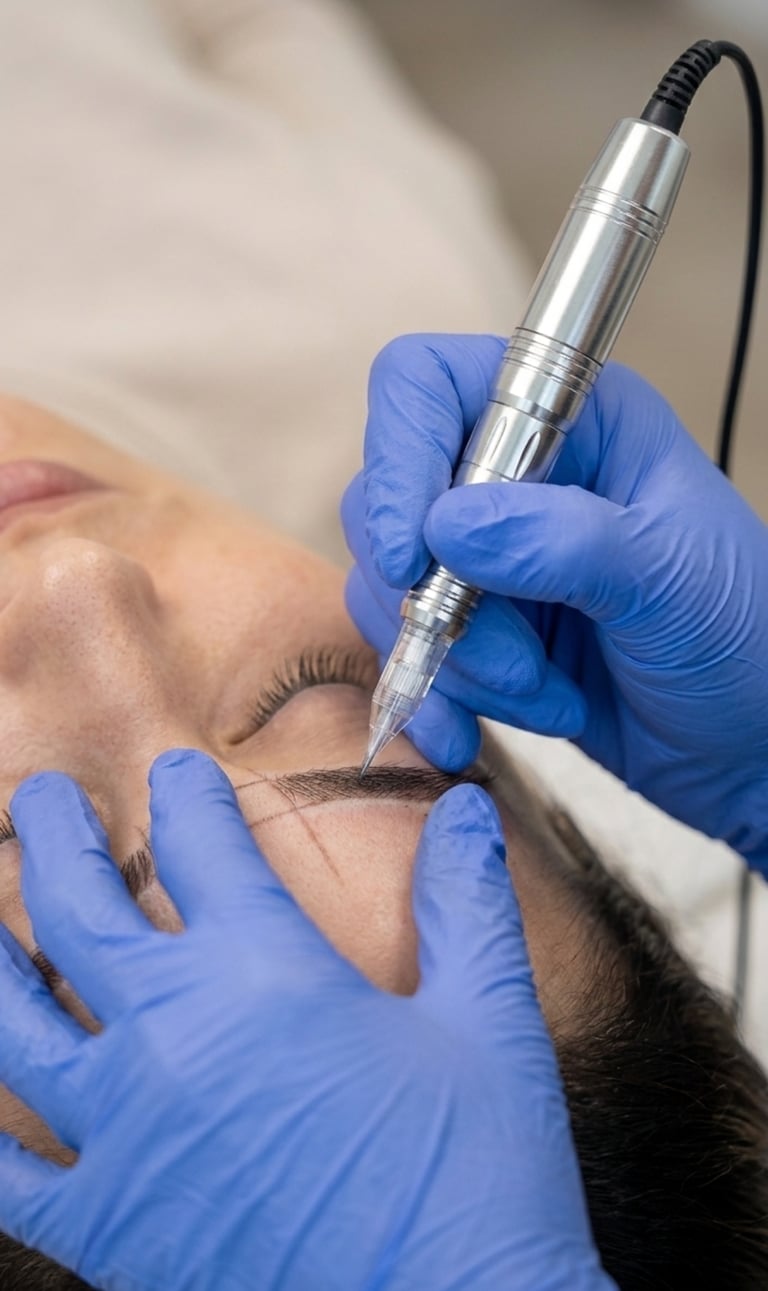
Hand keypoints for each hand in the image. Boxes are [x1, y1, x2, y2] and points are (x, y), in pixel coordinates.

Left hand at [0, 751, 613, 1290]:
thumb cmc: (477, 1178)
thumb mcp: (489, 1023)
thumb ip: (468, 904)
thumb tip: (468, 808)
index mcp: (269, 975)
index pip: (203, 845)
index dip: (187, 795)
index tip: (178, 773)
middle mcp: (177, 1035)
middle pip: (78, 904)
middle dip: (55, 833)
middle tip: (42, 796)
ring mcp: (128, 1133)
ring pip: (15, 1018)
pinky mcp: (110, 1227)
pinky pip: (7, 1174)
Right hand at [343, 334, 767, 870]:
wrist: (751, 742)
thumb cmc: (745, 635)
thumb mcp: (669, 577)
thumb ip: (561, 541)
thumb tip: (442, 527)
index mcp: (574, 418)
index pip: (427, 385)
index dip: (397, 457)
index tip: (407, 557)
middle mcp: (516, 476)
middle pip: (391, 499)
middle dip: (439, 598)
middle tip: (518, 661)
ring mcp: (490, 554)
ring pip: (390, 587)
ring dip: (456, 662)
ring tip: (546, 697)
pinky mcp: (478, 627)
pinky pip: (405, 650)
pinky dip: (435, 698)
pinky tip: (470, 735)